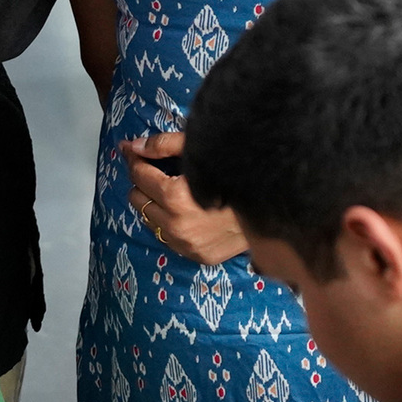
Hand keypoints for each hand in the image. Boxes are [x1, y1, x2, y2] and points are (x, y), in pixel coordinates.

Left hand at [123, 134, 245, 265]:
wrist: (273, 206)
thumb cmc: (237, 173)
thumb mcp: (201, 150)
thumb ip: (164, 145)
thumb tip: (135, 146)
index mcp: (176, 196)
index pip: (140, 175)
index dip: (134, 158)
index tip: (129, 149)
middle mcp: (176, 224)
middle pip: (138, 199)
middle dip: (143, 181)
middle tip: (154, 169)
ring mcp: (185, 244)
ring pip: (148, 220)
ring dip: (154, 203)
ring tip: (170, 189)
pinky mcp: (195, 255)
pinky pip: (166, 237)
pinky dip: (168, 222)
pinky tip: (183, 209)